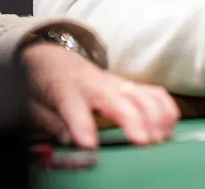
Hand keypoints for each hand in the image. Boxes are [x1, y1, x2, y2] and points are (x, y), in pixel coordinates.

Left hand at [21, 43, 179, 147]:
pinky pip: (157, 94)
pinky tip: (168, 129)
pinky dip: (167, 110)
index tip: (89, 145)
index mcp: (67, 91)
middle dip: (137, 120)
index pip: (74, 108)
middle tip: (145, 143)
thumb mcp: (36, 106)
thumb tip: (74, 143)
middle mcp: (98, 85)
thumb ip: (53, 125)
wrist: (55, 59)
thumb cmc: (47, 86)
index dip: (82, 126)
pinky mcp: (131, 86)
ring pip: (147, 94)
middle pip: (122, 100)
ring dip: (159, 116)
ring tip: (160, 139)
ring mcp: (119, 84)